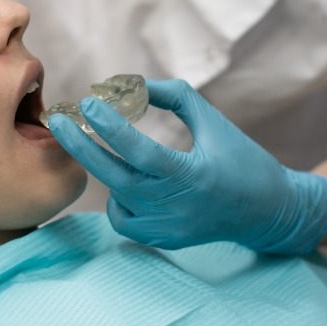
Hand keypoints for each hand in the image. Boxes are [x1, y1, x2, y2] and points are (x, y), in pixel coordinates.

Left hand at [47, 78, 326, 252]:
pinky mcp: (163, 240)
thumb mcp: (213, 120)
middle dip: (80, 147)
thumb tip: (130, 84)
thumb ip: (173, 96)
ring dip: (106, 166)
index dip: (111, 127)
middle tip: (58, 120)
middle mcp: (179, 206)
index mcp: (195, 175)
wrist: (268, 212)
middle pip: (115, 177)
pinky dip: (118, 196)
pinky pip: (123, 218)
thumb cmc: (241, 158)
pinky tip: (127, 180)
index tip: (88, 102)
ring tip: (104, 144)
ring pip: (117, 194)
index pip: (141, 151)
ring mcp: (169, 228)